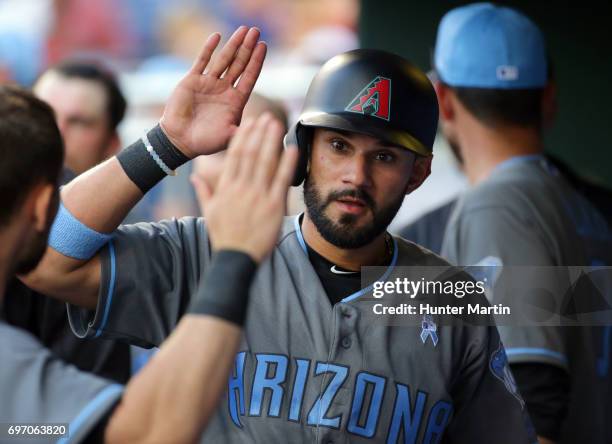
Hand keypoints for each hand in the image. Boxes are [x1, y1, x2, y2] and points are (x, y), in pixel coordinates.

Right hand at [160, 26, 265, 158]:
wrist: (180, 140)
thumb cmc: (205, 142)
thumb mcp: (229, 138)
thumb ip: (245, 132)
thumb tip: (265, 126)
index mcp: (235, 101)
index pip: (249, 77)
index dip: (256, 62)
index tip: (264, 46)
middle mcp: (224, 89)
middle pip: (239, 64)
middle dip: (248, 48)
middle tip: (256, 31)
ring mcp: (209, 83)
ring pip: (224, 59)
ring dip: (233, 45)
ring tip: (243, 29)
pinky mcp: (193, 80)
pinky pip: (202, 61)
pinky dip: (209, 49)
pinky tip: (217, 36)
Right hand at [191, 114, 297, 262]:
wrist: (236, 258)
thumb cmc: (224, 237)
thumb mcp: (209, 213)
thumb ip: (204, 192)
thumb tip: (194, 176)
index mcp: (226, 188)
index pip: (234, 156)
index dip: (243, 137)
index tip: (250, 124)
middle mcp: (241, 189)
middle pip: (250, 155)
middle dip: (258, 133)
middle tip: (266, 117)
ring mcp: (257, 197)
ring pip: (265, 163)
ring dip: (271, 142)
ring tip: (277, 125)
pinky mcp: (273, 207)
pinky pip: (280, 181)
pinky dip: (286, 164)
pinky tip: (291, 148)